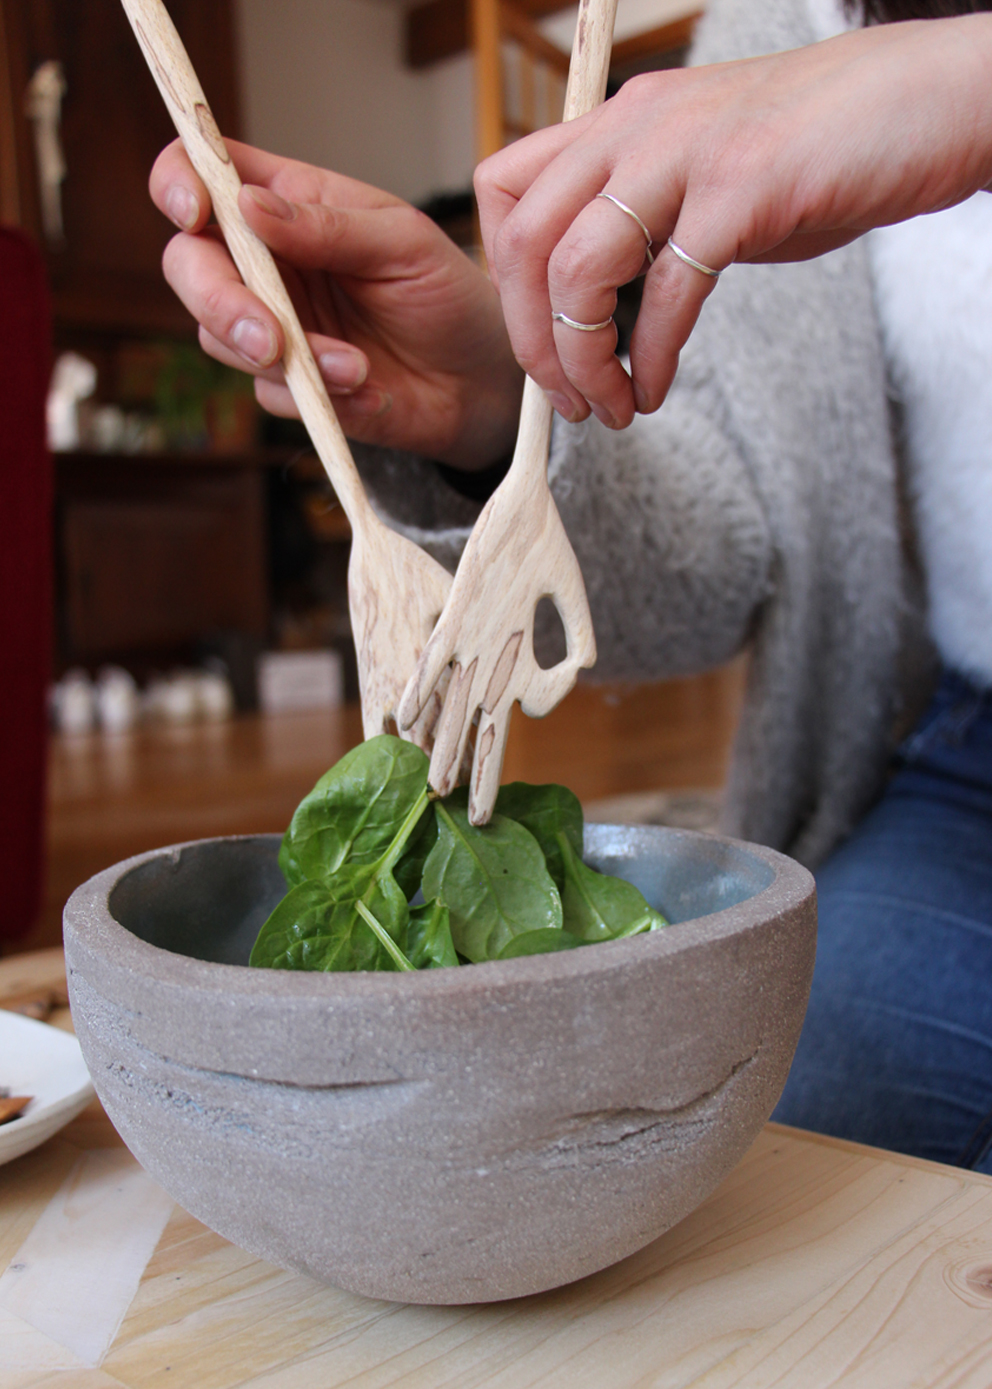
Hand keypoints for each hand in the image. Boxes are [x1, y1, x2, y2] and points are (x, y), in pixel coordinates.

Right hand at [149, 140, 523, 468]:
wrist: (479, 379)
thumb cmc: (444, 291)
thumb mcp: (402, 243)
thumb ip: (328, 226)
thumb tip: (249, 206)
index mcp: (286, 204)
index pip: (204, 172)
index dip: (180, 183)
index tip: (195, 211)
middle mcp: (265, 263)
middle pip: (188, 265)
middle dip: (217, 300)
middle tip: (269, 337)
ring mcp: (271, 326)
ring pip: (218, 337)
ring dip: (284, 356)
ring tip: (356, 366)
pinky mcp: (289, 385)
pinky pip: (270, 394)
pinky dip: (315, 394)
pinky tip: (366, 388)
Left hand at [475, 14, 991, 429]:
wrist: (926, 103)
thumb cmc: (820, 151)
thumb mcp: (702, 174)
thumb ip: (643, 222)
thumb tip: (597, 310)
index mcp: (620, 121)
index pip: (506, 193)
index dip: (504, 278)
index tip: (539, 336)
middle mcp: (638, 126)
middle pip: (527, 243)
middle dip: (533, 341)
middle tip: (567, 399)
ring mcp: (688, 152)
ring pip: (579, 269)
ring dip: (583, 360)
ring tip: (610, 405)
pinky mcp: (743, 189)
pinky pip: (666, 293)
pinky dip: (651, 358)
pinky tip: (656, 388)